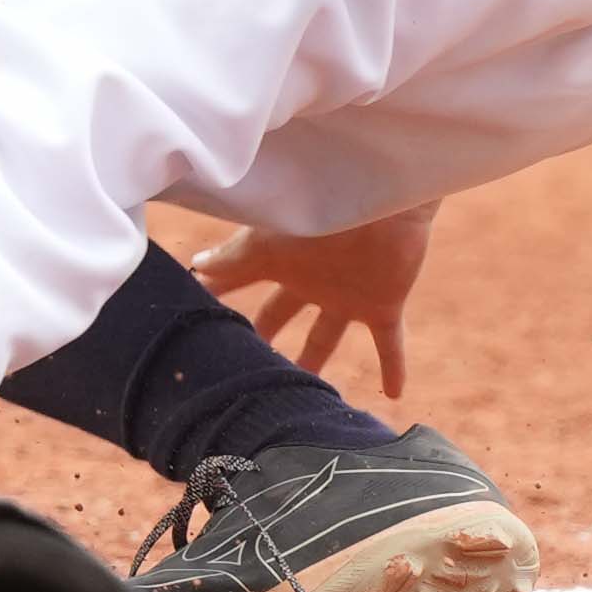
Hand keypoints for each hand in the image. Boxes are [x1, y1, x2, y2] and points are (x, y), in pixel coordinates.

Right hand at [192, 203, 436, 399]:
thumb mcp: (270, 238)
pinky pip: (389, 344)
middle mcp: (311, 281)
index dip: (219, 292)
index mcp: (282, 261)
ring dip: (315, 361)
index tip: (196, 308)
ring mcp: (347, 295)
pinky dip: (393, 368)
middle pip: (281, 312)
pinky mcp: (383, 305)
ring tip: (306, 393)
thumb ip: (235, 257)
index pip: (241, 279)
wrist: (384, 197)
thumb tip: (197, 266)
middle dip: (264, 333)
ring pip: (327, 336)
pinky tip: (395, 394)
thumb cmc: (321, 207)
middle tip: (246, 361)